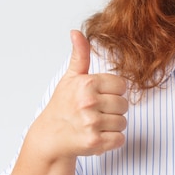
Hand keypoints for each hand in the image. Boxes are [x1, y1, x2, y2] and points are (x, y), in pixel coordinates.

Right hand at [29, 30, 129, 159]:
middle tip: (95, 113)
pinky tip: (97, 136)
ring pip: (123, 122)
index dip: (113, 92)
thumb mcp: (71, 78)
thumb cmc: (63, 106)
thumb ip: (80, 55)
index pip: (122, 85)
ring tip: (94, 125)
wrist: (50, 138)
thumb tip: (76, 31)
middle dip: (113, 110)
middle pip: (124, 105)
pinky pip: (120, 139)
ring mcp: (91, 123)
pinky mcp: (94, 142)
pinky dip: (111, 141)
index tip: (98, 97)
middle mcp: (89, 102)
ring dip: (112, 126)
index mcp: (87, 83)